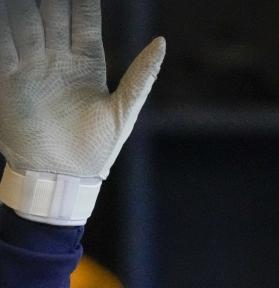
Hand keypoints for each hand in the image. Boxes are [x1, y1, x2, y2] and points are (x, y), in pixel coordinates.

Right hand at [0, 0, 164, 224]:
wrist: (64, 177)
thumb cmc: (98, 149)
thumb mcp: (124, 111)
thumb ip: (141, 75)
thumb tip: (161, 41)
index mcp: (87, 61)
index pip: (83, 18)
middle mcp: (57, 57)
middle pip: (51, 13)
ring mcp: (32, 66)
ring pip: (25, 23)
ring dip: (23, 7)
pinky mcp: (10, 79)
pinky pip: (5, 47)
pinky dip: (4, 30)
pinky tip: (6, 13)